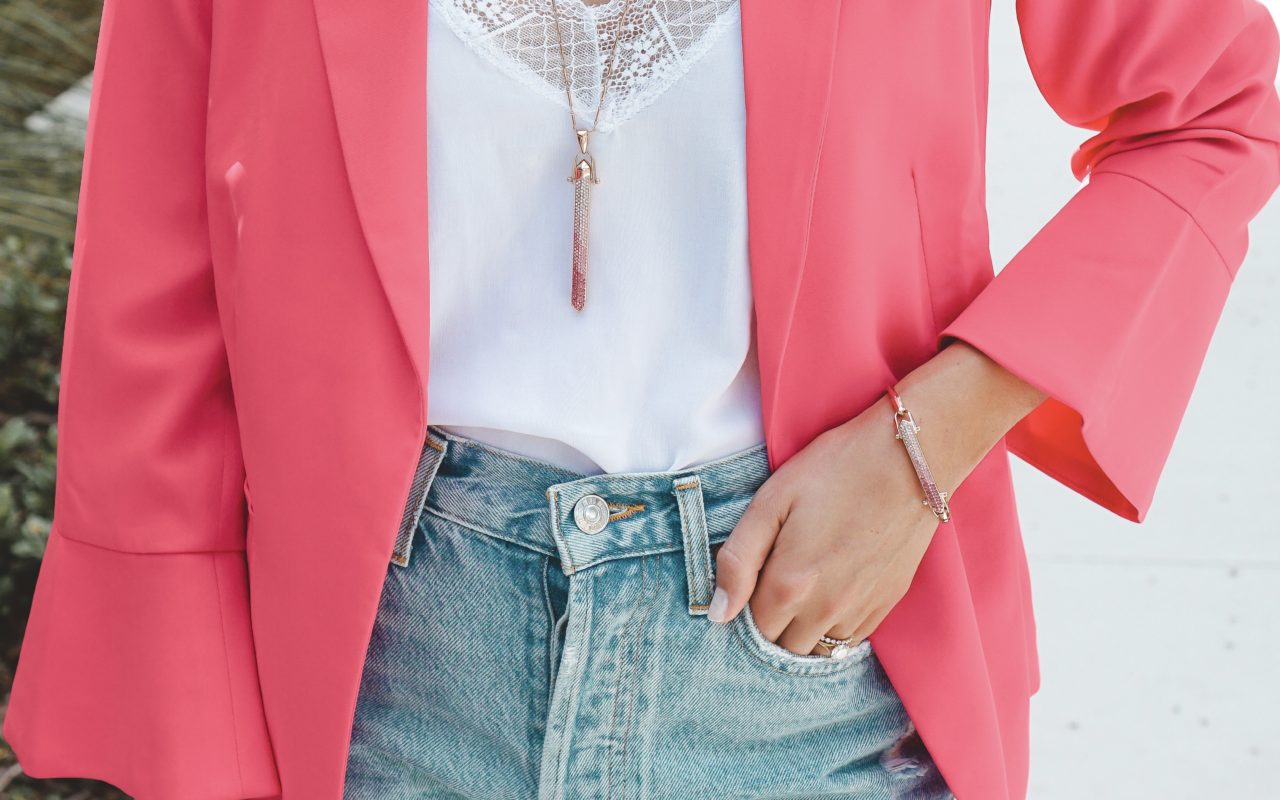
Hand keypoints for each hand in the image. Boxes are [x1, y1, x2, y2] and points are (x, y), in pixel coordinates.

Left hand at [707, 340, 1047, 655]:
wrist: (909, 459)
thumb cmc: (834, 470)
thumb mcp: (771, 501)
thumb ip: (738, 560)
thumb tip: (718, 613)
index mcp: (791, 584)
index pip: (753, 629)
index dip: (744, 608)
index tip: (750, 581)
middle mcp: (826, 609)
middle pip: (784, 647)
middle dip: (772, 624)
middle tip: (773, 582)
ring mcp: (861, 609)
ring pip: (819, 650)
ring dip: (803, 631)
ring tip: (802, 589)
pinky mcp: (888, 602)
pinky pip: (851, 640)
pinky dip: (834, 628)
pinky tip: (831, 592)